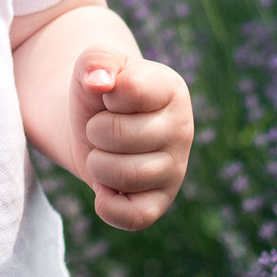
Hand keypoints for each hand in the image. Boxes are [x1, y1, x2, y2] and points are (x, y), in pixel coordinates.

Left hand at [70, 49, 192, 230]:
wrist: (93, 125)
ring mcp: (176, 168)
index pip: (130, 90)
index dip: (105, 94)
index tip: (110, 96)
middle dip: (94, 131)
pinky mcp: (161, 201)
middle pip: (118, 136)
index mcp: (171, 89)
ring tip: (104, 153)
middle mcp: (183, 129)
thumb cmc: (99, 93)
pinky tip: (104, 188)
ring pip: (123, 175)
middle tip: (103, 128)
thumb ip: (97, 60)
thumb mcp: (94, 64)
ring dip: (96, 164)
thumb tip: (101, 82)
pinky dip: (108, 206)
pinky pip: (135, 217)